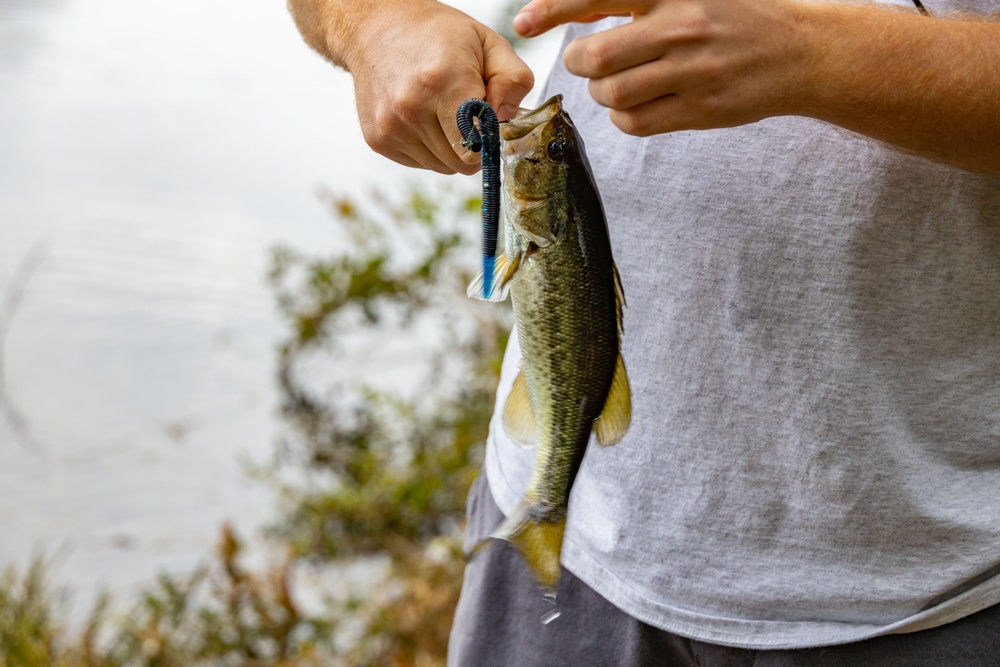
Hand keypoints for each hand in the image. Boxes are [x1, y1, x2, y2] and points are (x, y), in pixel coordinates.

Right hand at [322, 0, 534, 173]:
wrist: (374, 29)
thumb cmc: (436, 34)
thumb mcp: (487, 42)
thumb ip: (513, 80)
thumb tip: (507, 117)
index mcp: (443, 81)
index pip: (476, 149)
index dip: (489, 141)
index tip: (488, 122)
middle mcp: (411, 108)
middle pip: (461, 163)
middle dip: (472, 145)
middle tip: (466, 114)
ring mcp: (390, 127)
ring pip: (442, 166)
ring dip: (450, 147)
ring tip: (442, 111)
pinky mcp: (378, 140)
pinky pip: (420, 163)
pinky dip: (428, 147)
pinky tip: (422, 117)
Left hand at [512, 0, 808, 135]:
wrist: (798, 51)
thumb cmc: (731, 16)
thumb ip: (632, 2)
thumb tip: (574, 11)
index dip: (553, 7)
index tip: (524, 22)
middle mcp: (682, 26)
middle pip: (595, 56)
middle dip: (580, 63)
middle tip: (590, 62)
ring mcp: (693, 71)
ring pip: (611, 93)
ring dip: (601, 93)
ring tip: (617, 83)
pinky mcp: (700, 109)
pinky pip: (635, 123)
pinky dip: (624, 117)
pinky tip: (638, 104)